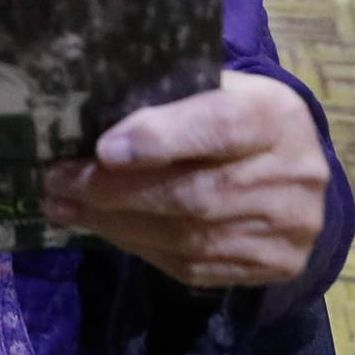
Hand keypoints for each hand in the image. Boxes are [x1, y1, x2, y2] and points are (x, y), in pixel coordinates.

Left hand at [43, 71, 328, 289]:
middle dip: (114, 191)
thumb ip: (167, 98)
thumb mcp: (213, 88)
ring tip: (65, 206)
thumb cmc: (232, 114)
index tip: (103, 149)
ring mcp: (288, 227)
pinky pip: (195, 266)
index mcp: (274, 114)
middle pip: (195, 193)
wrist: (295, 167)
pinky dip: (141, 247)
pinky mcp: (275, 265)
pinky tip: (105, 229)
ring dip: (115, 224)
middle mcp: (293, 174)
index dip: (160, 139)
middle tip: (59, 182)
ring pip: (189, 236)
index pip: (218, 126)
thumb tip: (88, 115)